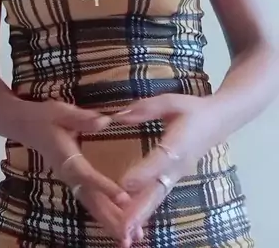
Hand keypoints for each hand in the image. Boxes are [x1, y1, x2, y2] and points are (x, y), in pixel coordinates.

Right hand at [17, 100, 141, 243]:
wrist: (25, 126)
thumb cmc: (44, 117)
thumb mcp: (61, 111)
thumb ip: (82, 118)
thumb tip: (104, 121)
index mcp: (66, 157)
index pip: (86, 175)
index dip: (105, 187)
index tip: (124, 199)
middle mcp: (68, 174)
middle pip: (91, 200)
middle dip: (111, 218)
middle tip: (131, 236)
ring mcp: (70, 181)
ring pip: (91, 205)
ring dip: (110, 222)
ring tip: (130, 239)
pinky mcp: (74, 182)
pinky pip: (90, 201)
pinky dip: (104, 215)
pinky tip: (118, 225)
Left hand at [111, 94, 220, 241]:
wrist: (219, 122)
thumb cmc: (193, 110)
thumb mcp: (170, 102)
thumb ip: (145, 109)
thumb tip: (118, 115)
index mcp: (180, 144)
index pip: (161, 160)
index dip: (144, 172)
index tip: (126, 184)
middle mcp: (178, 166)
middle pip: (158, 190)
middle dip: (140, 210)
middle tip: (124, 228)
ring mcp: (177, 176)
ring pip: (157, 198)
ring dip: (141, 216)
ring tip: (125, 234)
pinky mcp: (173, 180)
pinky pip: (157, 197)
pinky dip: (144, 212)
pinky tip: (132, 225)